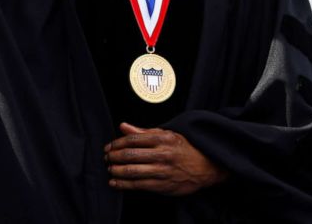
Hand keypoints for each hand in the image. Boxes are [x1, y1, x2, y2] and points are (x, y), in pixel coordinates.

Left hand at [104, 122, 227, 195]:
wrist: (206, 166)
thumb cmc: (184, 149)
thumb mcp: (167, 134)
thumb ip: (143, 132)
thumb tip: (123, 126)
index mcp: (163, 138)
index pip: (133, 139)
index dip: (117, 143)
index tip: (109, 146)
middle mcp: (162, 154)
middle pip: (130, 155)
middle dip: (114, 157)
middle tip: (106, 157)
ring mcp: (162, 171)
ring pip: (133, 171)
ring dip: (116, 171)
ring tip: (109, 169)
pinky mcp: (162, 186)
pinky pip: (138, 185)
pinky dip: (123, 184)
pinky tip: (115, 182)